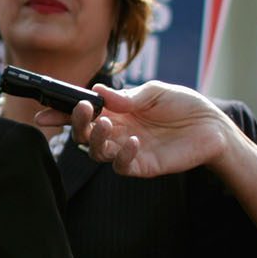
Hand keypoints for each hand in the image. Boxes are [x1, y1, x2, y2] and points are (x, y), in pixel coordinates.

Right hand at [71, 81, 234, 178]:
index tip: (43, 112)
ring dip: (95, 138)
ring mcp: (128, 150)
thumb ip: (126, 96)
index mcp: (117, 112)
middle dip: (76, 123)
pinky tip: (133, 140)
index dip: (62, 113)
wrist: (213, 126)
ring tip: (105, 123)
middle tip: (82, 110)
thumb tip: (97, 91)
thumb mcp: (154, 92)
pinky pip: (122, 166)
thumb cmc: (184, 105)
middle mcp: (118, 132)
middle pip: (84, 134)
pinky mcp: (143, 166)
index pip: (84, 113)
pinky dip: (122, 155)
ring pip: (97, 152)